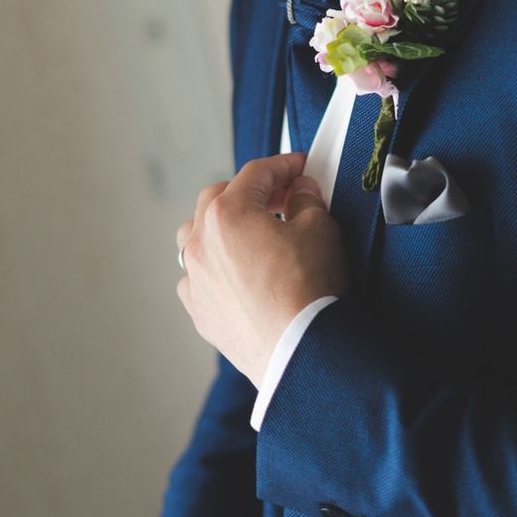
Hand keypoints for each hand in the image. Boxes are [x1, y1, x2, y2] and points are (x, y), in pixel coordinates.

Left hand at [176, 152, 347, 384]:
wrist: (299, 350)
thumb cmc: (307, 291)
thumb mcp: (320, 230)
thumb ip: (307, 200)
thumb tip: (300, 191)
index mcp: (227, 214)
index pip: (255, 173)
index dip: (283, 165)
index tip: (299, 167)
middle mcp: (201, 243)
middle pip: (217, 198)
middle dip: (249, 191)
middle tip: (281, 196)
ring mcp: (195, 278)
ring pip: (195, 235)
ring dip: (220, 226)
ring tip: (250, 232)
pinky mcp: (200, 311)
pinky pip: (198, 276)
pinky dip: (215, 267)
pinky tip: (239, 273)